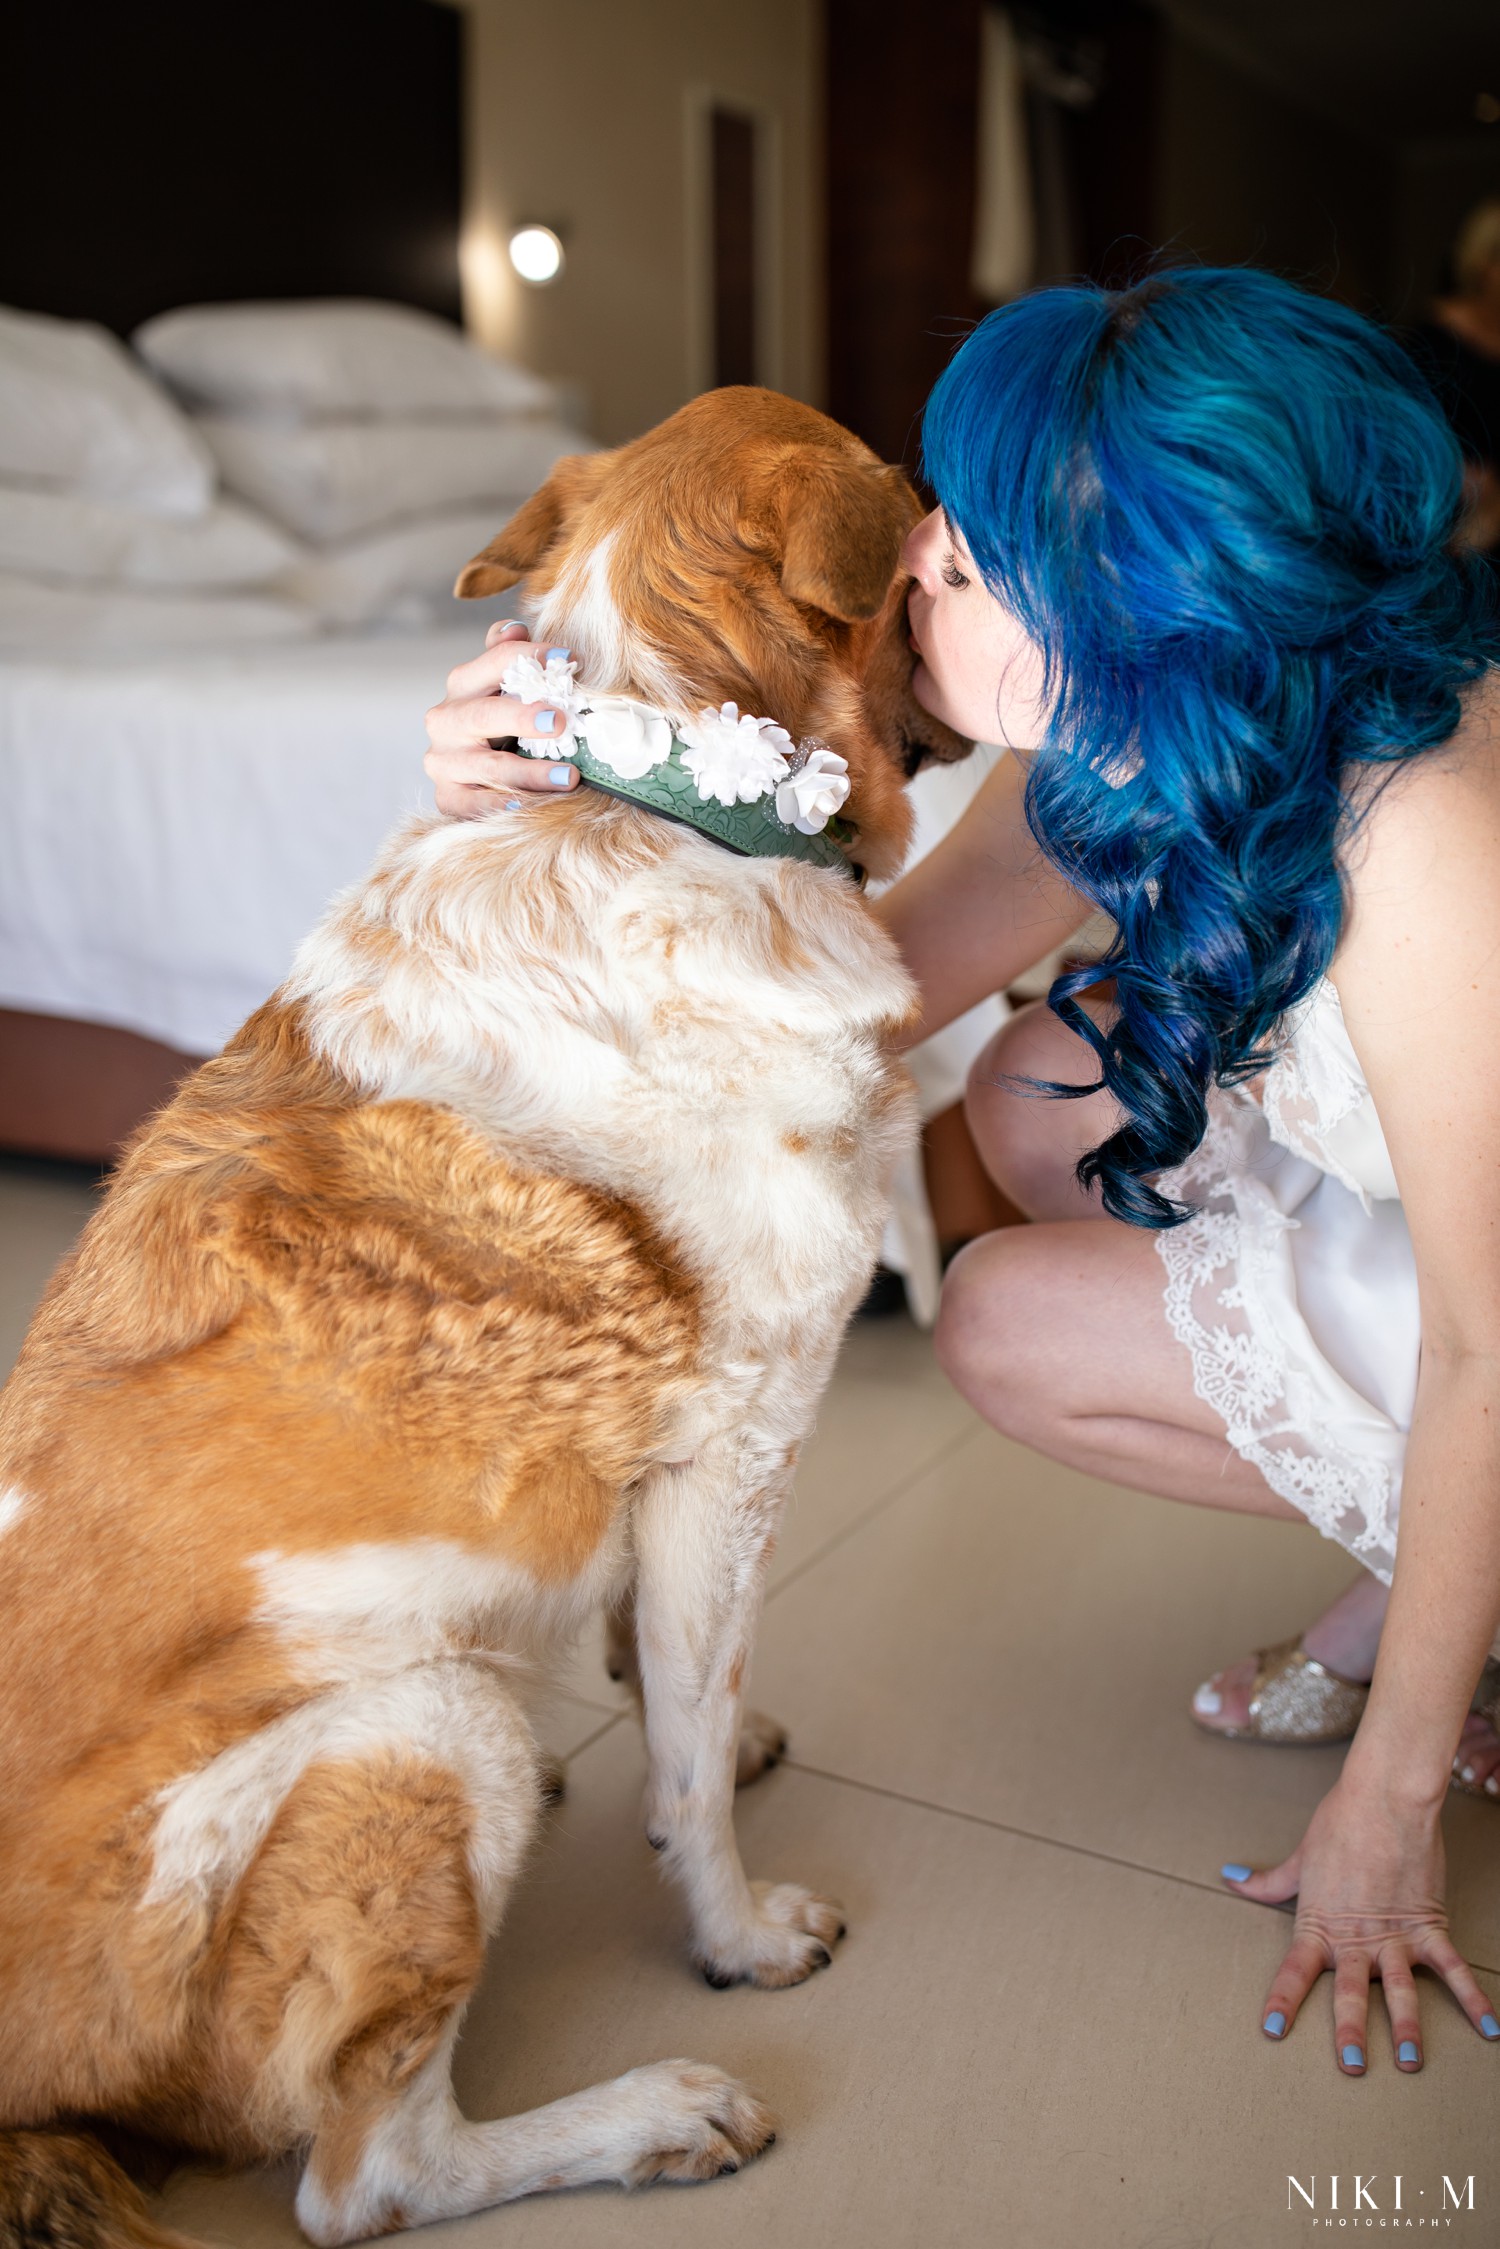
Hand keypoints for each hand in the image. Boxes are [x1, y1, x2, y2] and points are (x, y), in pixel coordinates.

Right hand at [424, 620, 581, 818]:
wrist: (472, 776)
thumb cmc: (501, 724)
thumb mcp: (505, 689)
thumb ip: (509, 658)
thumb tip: (516, 627)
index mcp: (463, 685)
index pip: (496, 661)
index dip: (531, 656)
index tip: (568, 659)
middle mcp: (446, 720)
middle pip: (484, 714)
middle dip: (522, 717)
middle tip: (560, 722)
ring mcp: (443, 761)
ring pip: (485, 767)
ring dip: (528, 773)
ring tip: (568, 776)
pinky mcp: (447, 798)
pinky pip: (473, 807)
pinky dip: (501, 808)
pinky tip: (527, 809)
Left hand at [1222, 1773, 1498, 2071]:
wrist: (1383, 1800)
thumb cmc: (1338, 1825)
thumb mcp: (1299, 1860)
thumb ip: (1269, 1882)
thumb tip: (1231, 1876)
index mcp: (1320, 1924)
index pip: (1295, 1969)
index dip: (1283, 2000)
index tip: (1273, 2030)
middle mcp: (1356, 1938)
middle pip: (1350, 1991)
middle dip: (1349, 2030)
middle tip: (1350, 2065)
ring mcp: (1394, 1935)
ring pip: (1400, 1990)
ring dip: (1405, 2027)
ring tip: (1409, 2062)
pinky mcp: (1429, 1926)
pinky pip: (1453, 1969)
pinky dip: (1474, 2000)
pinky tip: (1490, 2029)